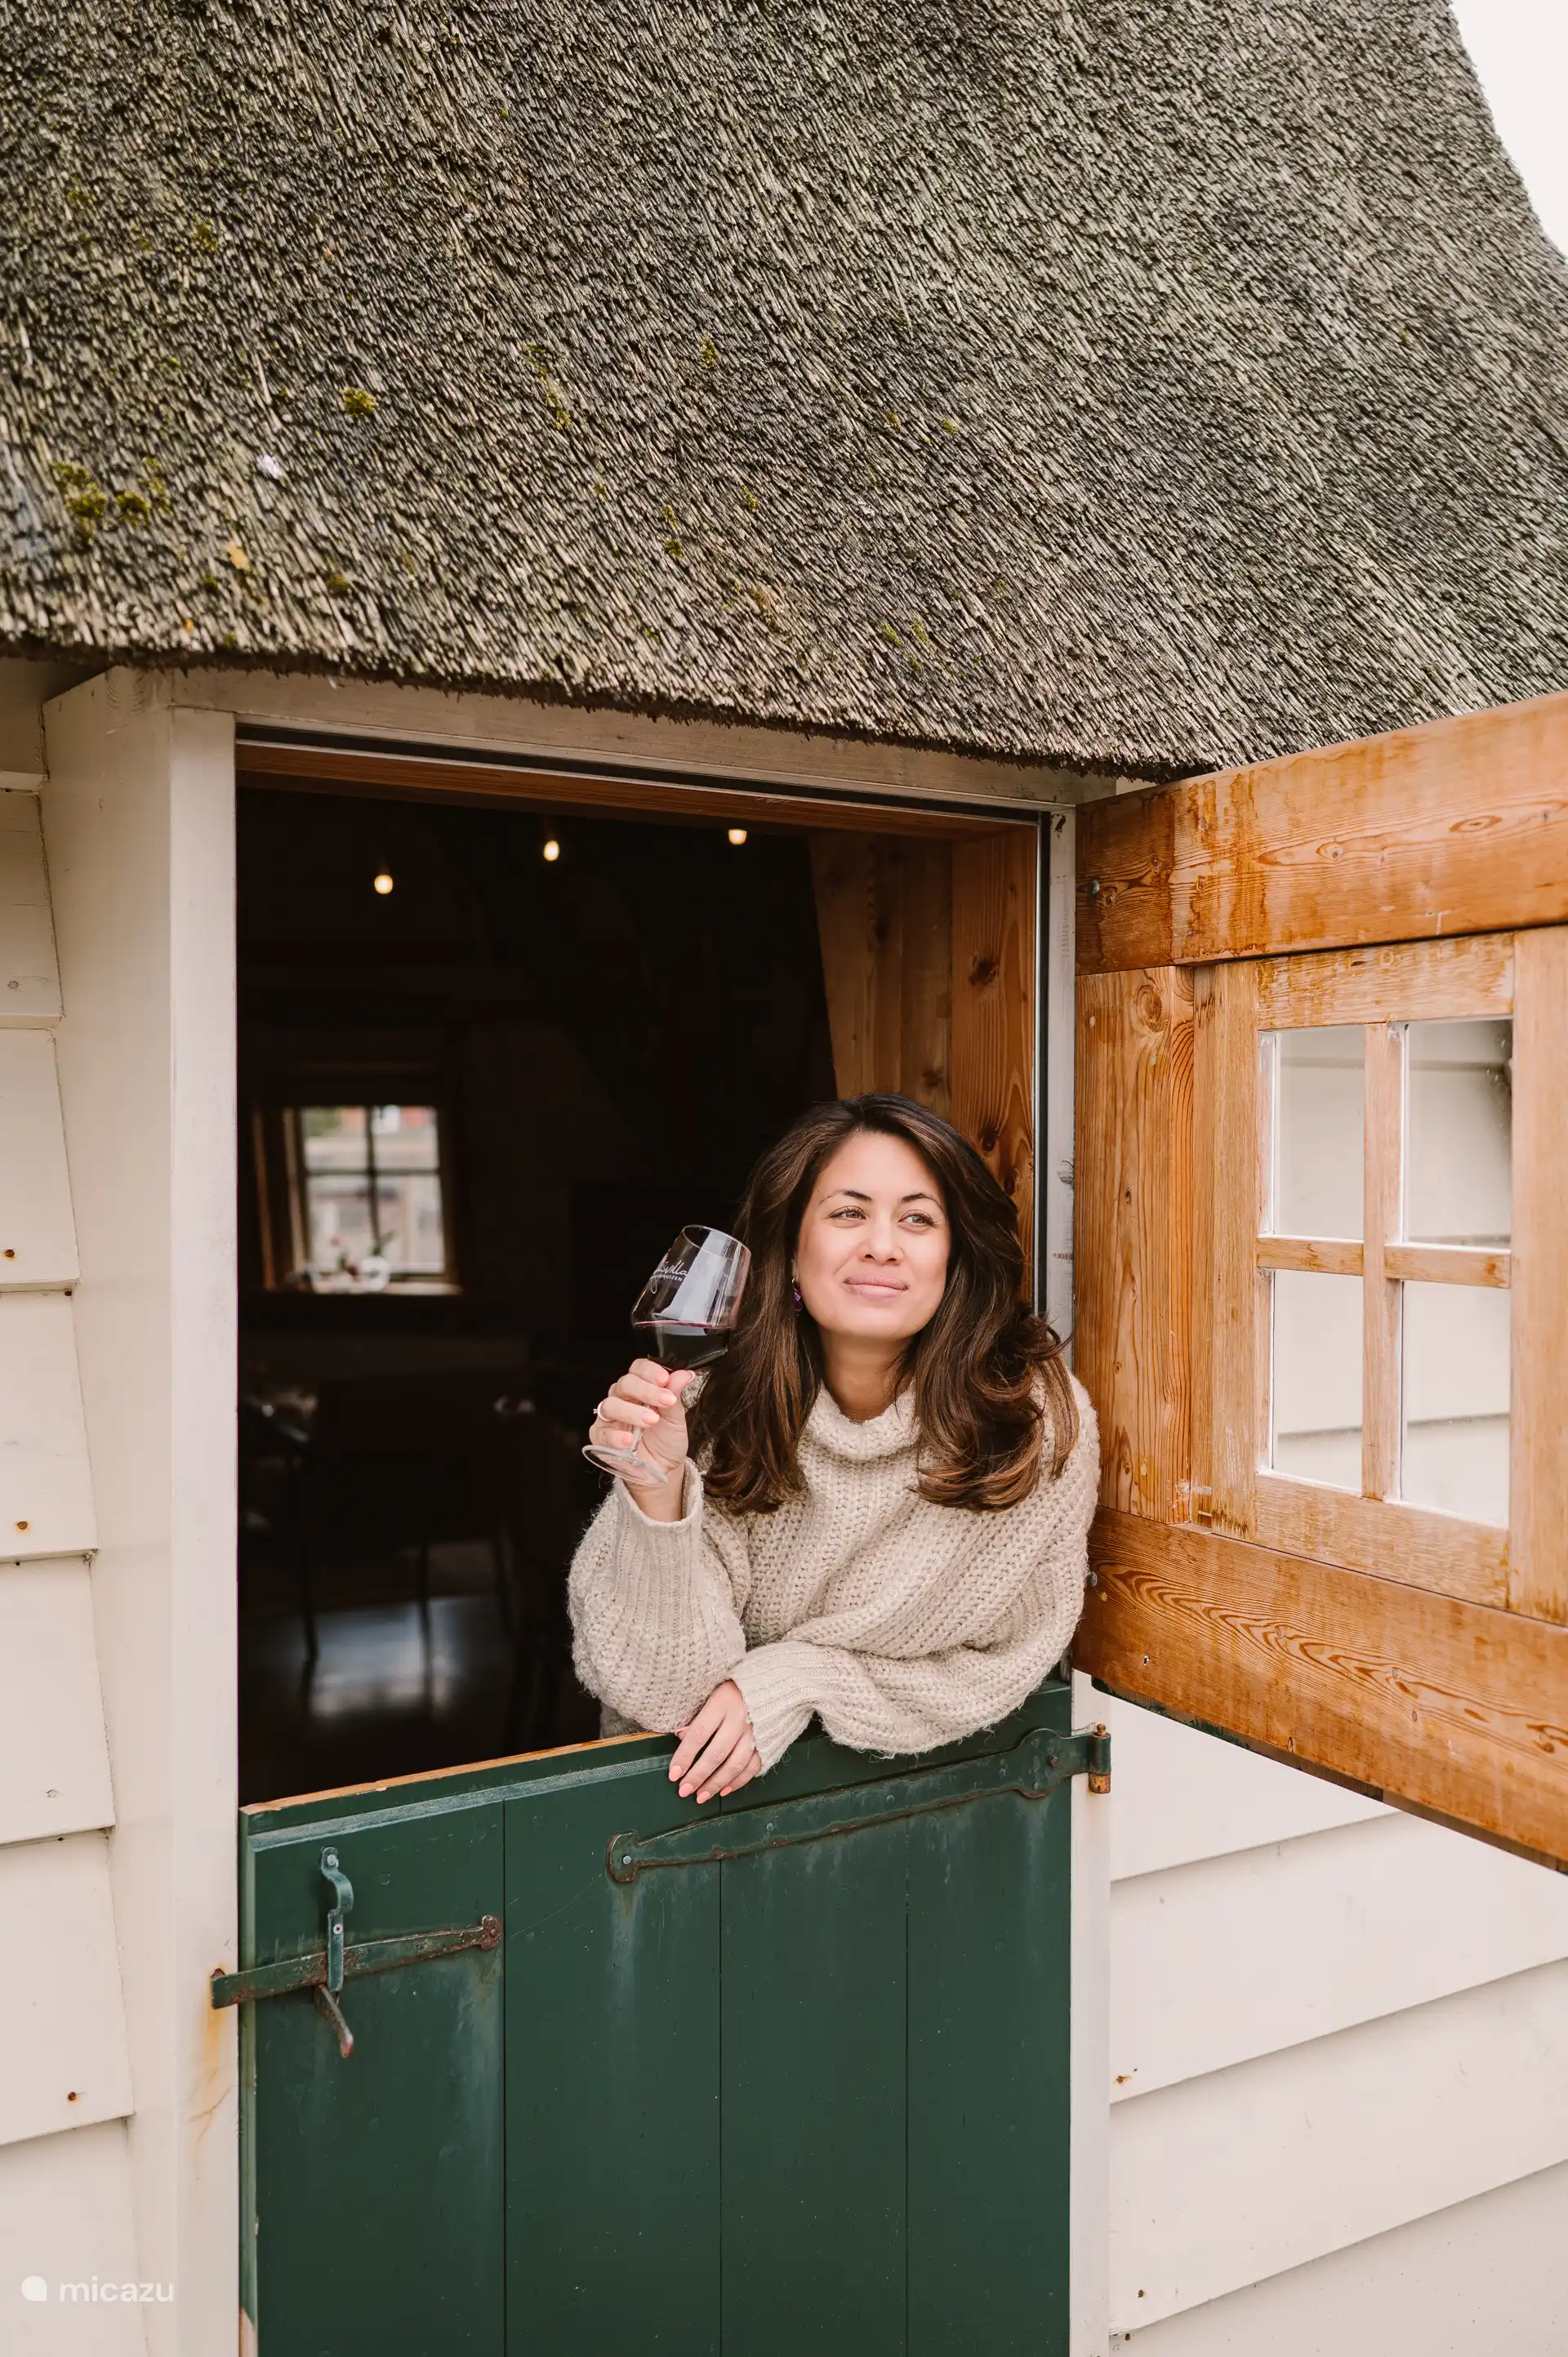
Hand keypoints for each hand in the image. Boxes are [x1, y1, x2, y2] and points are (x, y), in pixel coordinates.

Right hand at [588, 1357, 693, 1494]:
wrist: (662, 1468)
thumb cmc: (666, 1440)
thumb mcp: (676, 1418)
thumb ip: (675, 1395)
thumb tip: (685, 1374)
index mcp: (640, 1388)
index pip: (638, 1369)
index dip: (650, 1371)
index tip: (665, 1380)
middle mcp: (622, 1399)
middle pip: (625, 1383)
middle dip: (646, 1390)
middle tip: (665, 1401)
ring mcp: (610, 1418)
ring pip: (611, 1405)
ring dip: (632, 1412)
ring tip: (650, 1422)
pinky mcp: (601, 1437)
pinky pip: (602, 1432)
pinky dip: (616, 1435)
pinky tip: (630, 1440)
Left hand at [669, 1679, 761, 1803]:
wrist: (780, 1681)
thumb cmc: (740, 1684)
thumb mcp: (715, 1690)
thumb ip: (699, 1714)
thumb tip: (680, 1736)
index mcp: (723, 1703)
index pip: (699, 1735)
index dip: (684, 1756)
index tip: (673, 1773)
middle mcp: (740, 1719)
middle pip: (716, 1754)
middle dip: (698, 1775)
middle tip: (684, 1790)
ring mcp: (756, 1733)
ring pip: (734, 1765)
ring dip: (716, 1784)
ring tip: (701, 1796)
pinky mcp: (768, 1743)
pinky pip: (752, 1767)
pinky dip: (738, 1781)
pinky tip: (724, 1790)